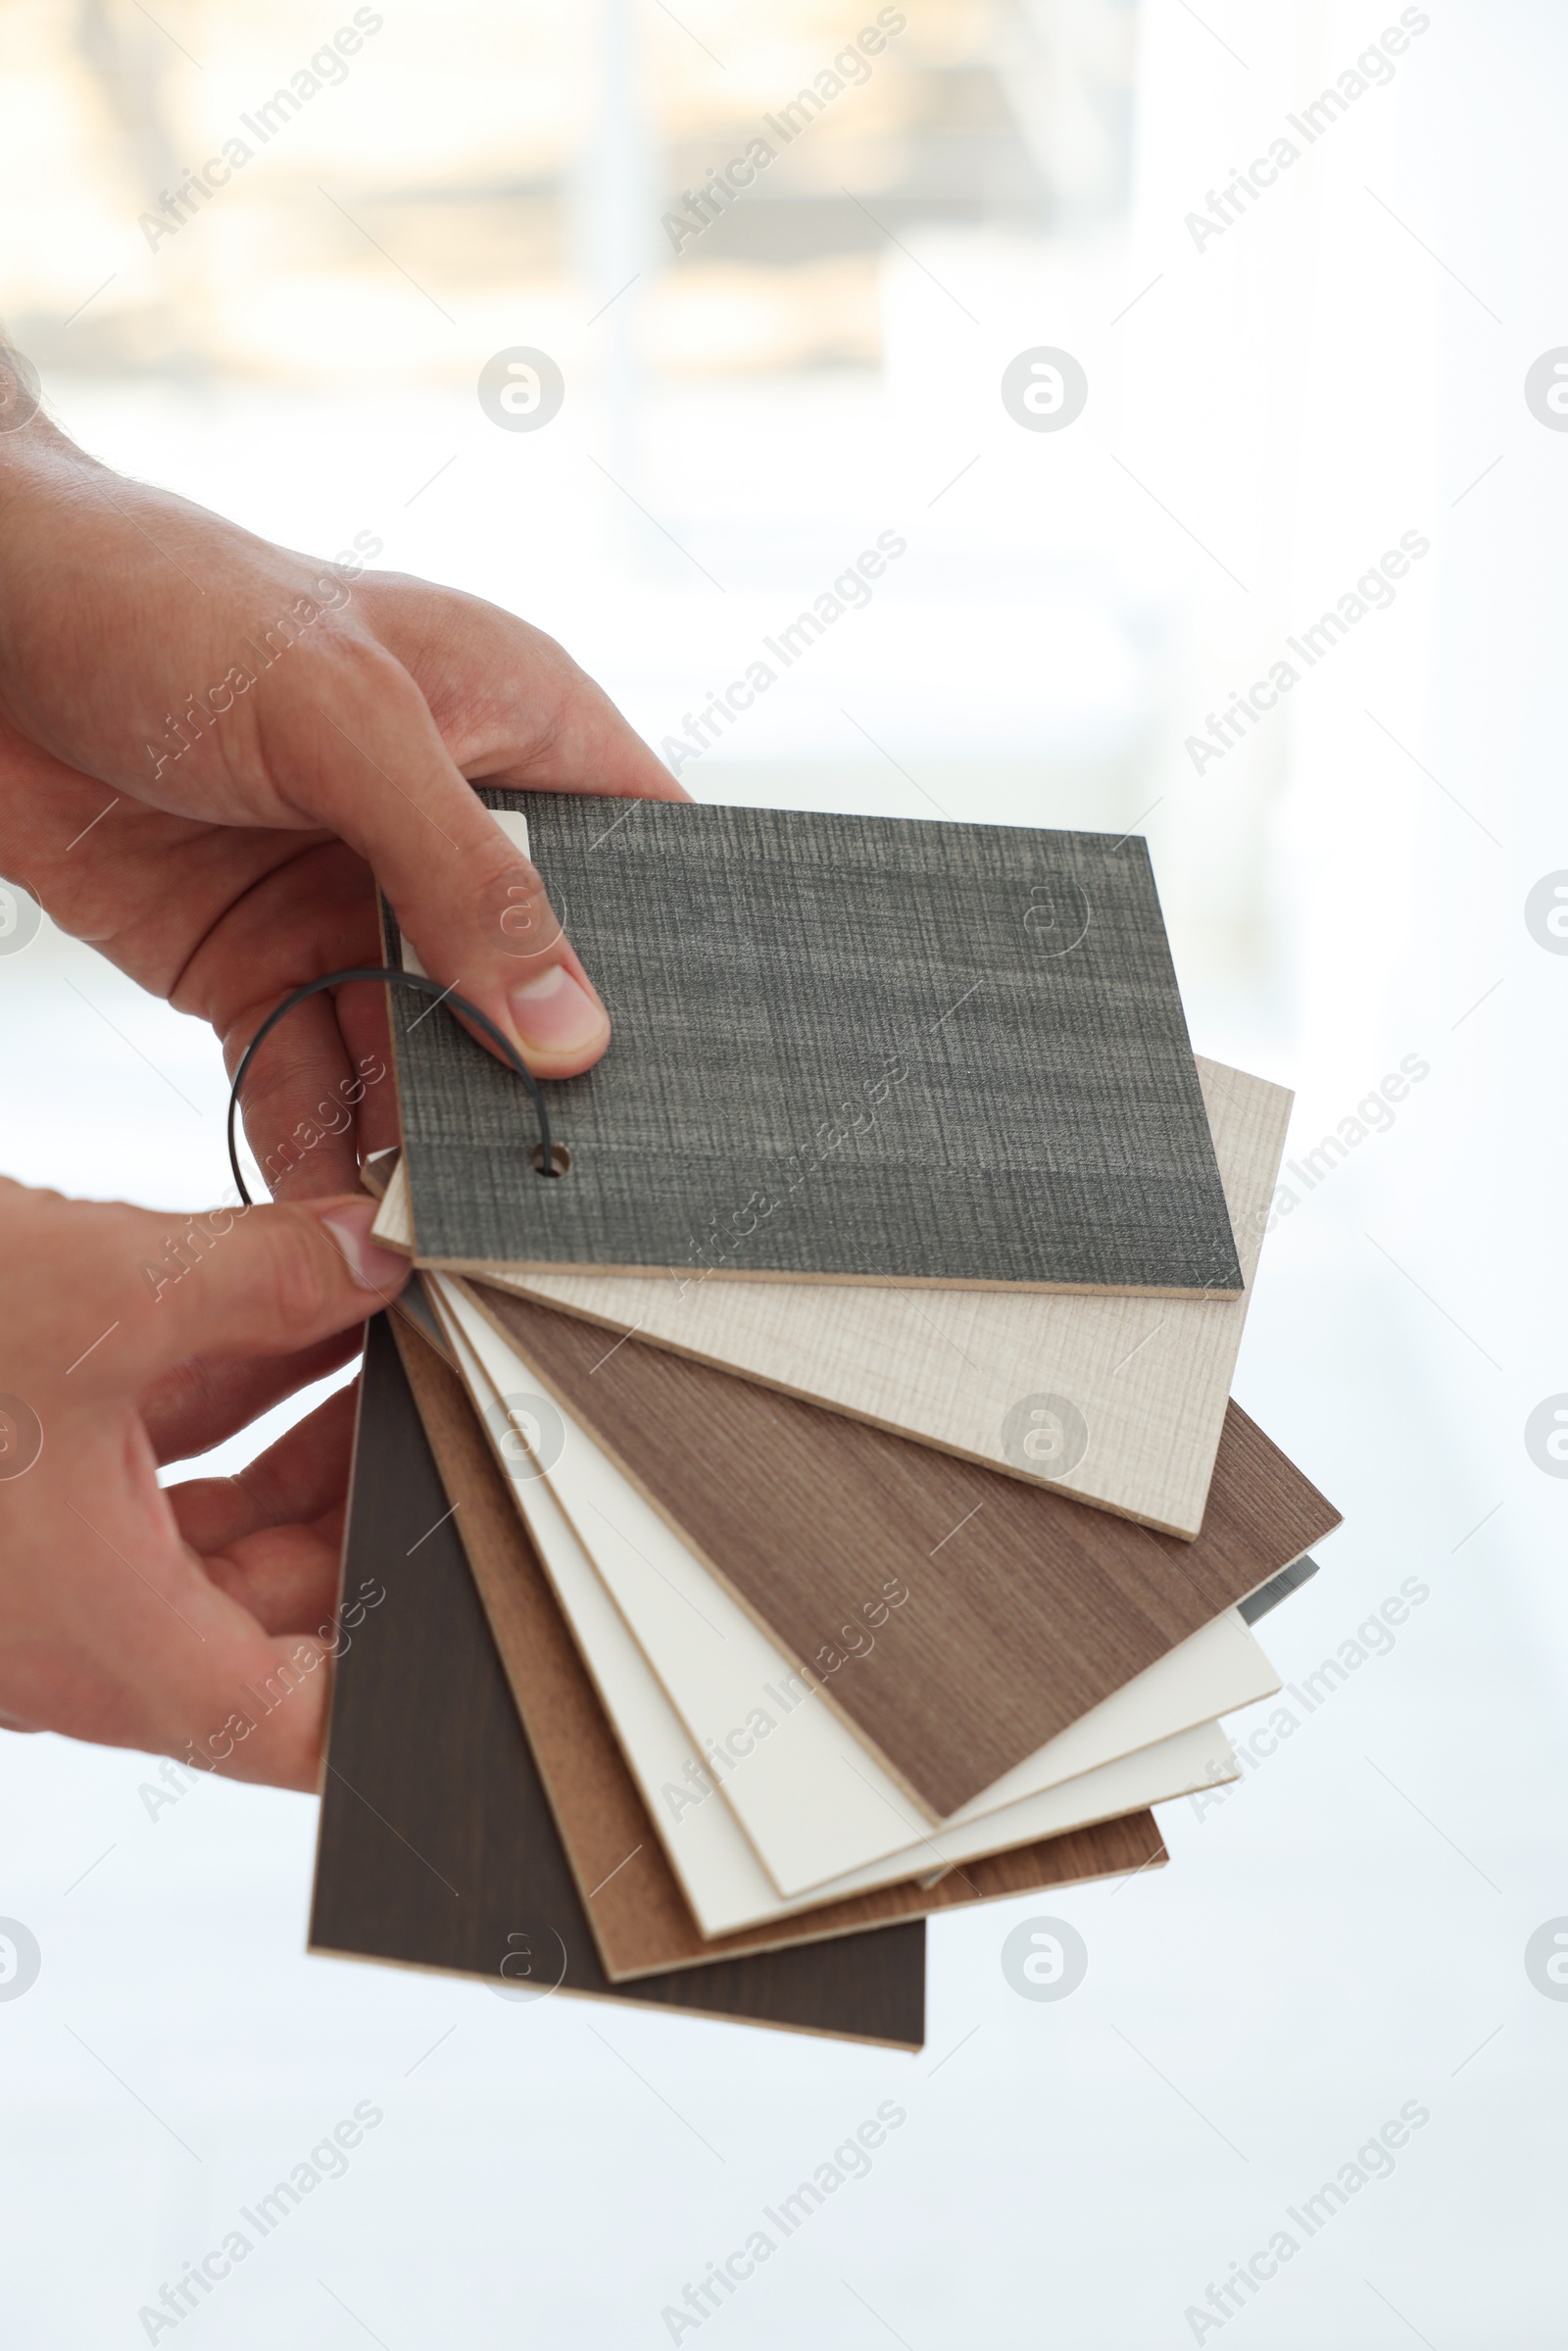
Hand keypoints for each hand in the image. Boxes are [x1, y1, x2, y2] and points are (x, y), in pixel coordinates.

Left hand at [0, 365, 686, 1198]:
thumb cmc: (169, 603)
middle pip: (534, 990)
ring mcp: (354, 907)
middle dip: (544, 1087)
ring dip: (434, 1141)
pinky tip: (346, 1215)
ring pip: (426, 1056)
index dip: (675, 966)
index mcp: (517, 729)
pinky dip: (326, 1150)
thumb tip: (572, 1033)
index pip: (645, 862)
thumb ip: (467, 877)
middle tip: (571, 1193)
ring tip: (460, 1231)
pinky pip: (312, 1078)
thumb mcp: (346, 724)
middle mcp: (449, 830)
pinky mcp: (258, 967)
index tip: (698, 1082)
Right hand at [0, 1177, 409, 1788]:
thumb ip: (254, 1277)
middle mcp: (75, 1627)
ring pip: (220, 1529)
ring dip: (309, 1435)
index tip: (490, 1618)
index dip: (407, 1702)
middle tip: (456, 1402)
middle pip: (285, 1609)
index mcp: (105, 1643)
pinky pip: (152, 1466)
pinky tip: (293, 1307)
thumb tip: (369, 1252)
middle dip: (376, 1500)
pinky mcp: (9, 1489)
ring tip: (392, 1335)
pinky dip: (226, 1392)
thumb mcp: (88, 1295)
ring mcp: (38, 1562)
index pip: (302, 1732)